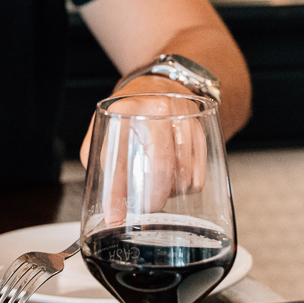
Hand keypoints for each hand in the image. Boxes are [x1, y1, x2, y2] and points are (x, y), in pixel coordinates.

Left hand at [84, 82, 209, 223]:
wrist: (158, 86)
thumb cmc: (129, 114)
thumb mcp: (104, 132)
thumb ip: (102, 163)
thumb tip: (110, 208)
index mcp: (125, 110)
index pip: (121, 159)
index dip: (117, 193)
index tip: (115, 216)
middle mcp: (157, 108)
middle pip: (160, 167)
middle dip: (152, 199)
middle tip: (144, 208)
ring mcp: (183, 115)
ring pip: (183, 174)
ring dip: (170, 192)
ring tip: (157, 186)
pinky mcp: (202, 127)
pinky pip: (199, 174)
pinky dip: (187, 187)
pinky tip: (174, 179)